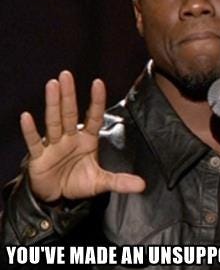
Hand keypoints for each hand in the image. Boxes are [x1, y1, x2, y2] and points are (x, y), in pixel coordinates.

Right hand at [20, 70, 145, 202]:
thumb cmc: (77, 182)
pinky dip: (31, 131)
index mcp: (87, 139)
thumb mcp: (101, 182)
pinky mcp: (39, 156)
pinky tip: (27, 117)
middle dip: (69, 95)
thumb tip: (142, 185)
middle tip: (67, 75)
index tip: (98, 83)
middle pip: (69, 113)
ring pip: (53, 121)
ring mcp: (54, 145)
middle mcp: (70, 137)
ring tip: (52, 85)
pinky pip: (35, 142)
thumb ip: (119, 181)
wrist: (55, 195)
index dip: (96, 101)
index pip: (93, 116)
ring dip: (53, 104)